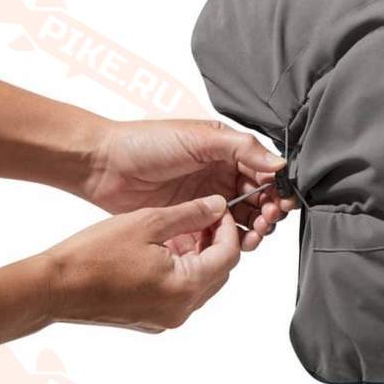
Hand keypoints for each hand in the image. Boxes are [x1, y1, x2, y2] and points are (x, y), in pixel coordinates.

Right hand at [43, 195, 240, 331]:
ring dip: (199, 256)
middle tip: (202, 217)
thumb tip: (217, 207)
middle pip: (220, 272)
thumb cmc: (93, 256)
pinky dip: (181, 272)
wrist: (52, 288)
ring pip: (201, 283)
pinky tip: (163, 250)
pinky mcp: (151, 320)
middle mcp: (181, 310)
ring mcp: (166, 319)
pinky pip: (180, 294)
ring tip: (180, 230)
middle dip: (216, 242)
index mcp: (186, 287)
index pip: (229, 255)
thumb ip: (191, 214)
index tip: (217, 209)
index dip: (228, 227)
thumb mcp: (149, 222)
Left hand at [82, 119, 296, 251]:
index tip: (280, 202)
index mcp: (228, 153)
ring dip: (253, 230)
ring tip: (253, 235)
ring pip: (242, 222)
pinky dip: (228, 243)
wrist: (104, 165)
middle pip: (258, 200)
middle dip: (268, 212)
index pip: (264, 172)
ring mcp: (206, 202)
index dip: (275, 188)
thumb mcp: (200, 138)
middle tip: (266, 220)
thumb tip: (279, 164)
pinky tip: (230, 245)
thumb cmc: (147, 143)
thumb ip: (242, 148)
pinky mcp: (190, 223)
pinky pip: (216, 237)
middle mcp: (221, 177)